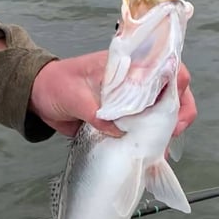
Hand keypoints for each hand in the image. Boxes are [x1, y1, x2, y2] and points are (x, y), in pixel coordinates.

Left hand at [29, 51, 196, 138]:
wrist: (38, 98)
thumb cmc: (55, 85)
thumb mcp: (73, 95)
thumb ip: (95, 110)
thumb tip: (116, 129)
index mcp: (127, 64)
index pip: (165, 66)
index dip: (177, 84)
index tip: (173, 106)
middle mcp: (135, 81)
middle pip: (173, 90)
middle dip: (179, 111)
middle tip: (172, 132)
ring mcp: (131, 101)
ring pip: (163, 111)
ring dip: (167, 129)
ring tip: (161, 147)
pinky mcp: (124, 119)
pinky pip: (145, 128)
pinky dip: (151, 141)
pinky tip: (149, 154)